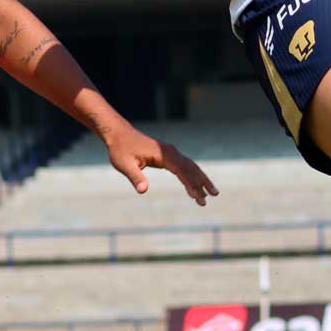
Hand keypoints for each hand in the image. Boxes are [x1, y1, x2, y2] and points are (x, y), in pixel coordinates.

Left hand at [102, 124, 218, 205]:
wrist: (118, 134)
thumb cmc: (120, 149)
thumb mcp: (124, 165)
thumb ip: (135, 177)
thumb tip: (143, 191)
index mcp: (163, 154)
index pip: (181, 170)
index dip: (190, 183)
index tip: (197, 196)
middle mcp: (170, 152)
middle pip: (191, 168)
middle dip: (202, 182)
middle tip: (212, 196)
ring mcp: (170, 152)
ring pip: (191, 166)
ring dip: (201, 179)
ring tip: (212, 193)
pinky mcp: (168, 155)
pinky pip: (184, 166)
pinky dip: (192, 175)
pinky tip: (196, 185)